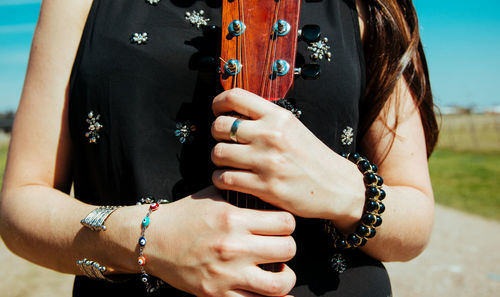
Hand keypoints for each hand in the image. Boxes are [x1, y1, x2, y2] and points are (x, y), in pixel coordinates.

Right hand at [148, 186, 296, 296]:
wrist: (153, 240)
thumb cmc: (185, 215)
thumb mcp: (213, 196)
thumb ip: (241, 193)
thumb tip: (267, 191)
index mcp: (233, 218)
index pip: (285, 222)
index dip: (288, 223)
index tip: (281, 226)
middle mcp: (233, 246)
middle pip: (287, 249)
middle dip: (288, 247)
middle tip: (281, 247)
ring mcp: (226, 274)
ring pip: (278, 283)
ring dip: (286, 277)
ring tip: (280, 271)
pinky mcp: (217, 294)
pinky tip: (275, 294)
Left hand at [211, 88, 364, 222]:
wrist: (337, 187)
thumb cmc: (312, 158)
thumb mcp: (293, 128)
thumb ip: (266, 119)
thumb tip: (234, 112)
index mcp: (278, 116)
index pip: (235, 97)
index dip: (218, 103)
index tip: (218, 111)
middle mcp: (270, 135)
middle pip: (219, 126)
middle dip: (216, 134)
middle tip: (225, 141)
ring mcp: (266, 161)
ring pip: (218, 153)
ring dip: (218, 160)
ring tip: (228, 163)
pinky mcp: (264, 186)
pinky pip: (224, 178)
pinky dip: (221, 179)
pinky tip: (231, 179)